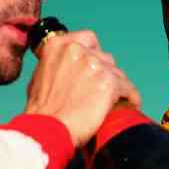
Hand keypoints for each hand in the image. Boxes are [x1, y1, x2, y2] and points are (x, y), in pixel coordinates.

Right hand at [26, 30, 141, 147]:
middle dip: (105, 74)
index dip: (95, 54)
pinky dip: (130, 97)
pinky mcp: (109, 81)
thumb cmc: (42, 112)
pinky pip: (128, 88)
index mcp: (57, 45)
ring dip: (117, 86)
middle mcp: (76, 50)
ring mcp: (94, 64)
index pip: (88, 39)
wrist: (47, 129)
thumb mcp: (38, 78)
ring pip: (117, 73)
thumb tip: (66, 70)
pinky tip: (130, 104)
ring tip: (116, 101)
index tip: (97, 66)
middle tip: (102, 91)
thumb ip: (56, 66)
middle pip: (105, 57)